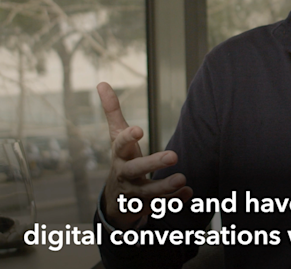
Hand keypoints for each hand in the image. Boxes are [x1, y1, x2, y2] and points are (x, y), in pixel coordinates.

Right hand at [98, 82, 192, 228]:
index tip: (139, 130)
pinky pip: (160, 206)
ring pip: (149, 192)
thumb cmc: (121, 161)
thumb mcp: (116, 137)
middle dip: (152, 163)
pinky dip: (174, 200)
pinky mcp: (147, 207)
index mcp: (120, 156)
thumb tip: (102, 83)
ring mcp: (135, 193)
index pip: (120, 145)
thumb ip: (113, 112)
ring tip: (183, 179)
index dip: (128, 138)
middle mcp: (125, 175)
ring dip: (165, 187)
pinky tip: (188, 193)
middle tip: (174, 155)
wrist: (116, 202)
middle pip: (135, 170)